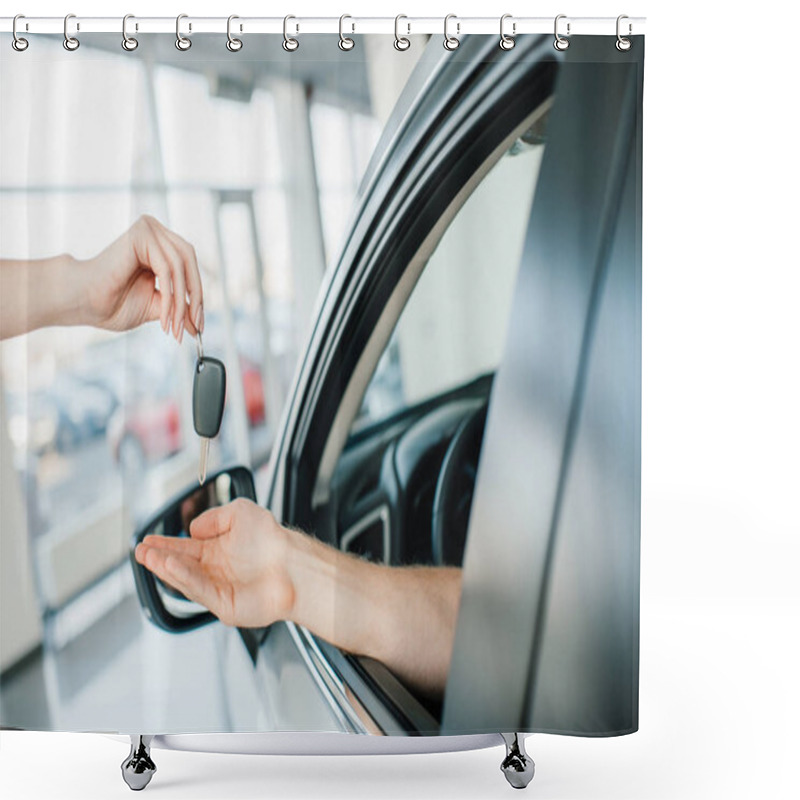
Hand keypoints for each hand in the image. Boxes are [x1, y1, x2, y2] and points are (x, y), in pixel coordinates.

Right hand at [82, 215, 202, 342]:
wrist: (82, 302)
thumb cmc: (112, 304)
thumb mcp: (157, 307)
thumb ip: (179, 309)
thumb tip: (198, 327)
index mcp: (159, 245)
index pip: (189, 266)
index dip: (197, 296)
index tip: (199, 326)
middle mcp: (155, 232)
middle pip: (189, 262)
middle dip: (195, 298)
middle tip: (194, 327)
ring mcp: (148, 229)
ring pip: (180, 268)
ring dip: (180, 302)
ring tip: (174, 327)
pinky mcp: (141, 234)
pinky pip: (166, 268)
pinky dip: (169, 296)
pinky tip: (165, 316)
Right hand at [134, 498, 294, 627]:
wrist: (294, 564)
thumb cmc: (273, 540)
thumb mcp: (241, 511)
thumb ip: (214, 516)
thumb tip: (193, 528)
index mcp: (219, 551)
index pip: (185, 549)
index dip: (165, 544)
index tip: (147, 540)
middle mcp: (217, 570)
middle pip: (180, 565)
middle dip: (158, 557)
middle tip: (140, 550)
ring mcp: (219, 588)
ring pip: (185, 579)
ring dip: (166, 567)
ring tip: (150, 556)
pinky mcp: (223, 605)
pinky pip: (199, 590)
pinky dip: (183, 578)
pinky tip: (170, 567)